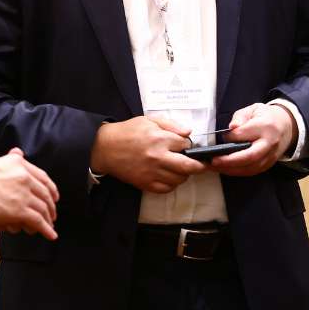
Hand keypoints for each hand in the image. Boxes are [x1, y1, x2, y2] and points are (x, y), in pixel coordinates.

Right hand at [0, 149, 59, 239]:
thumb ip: (10, 158)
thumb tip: (18, 152)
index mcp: (21, 165)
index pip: (43, 178)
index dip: (51, 189)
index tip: (54, 196)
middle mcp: (26, 178)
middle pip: (45, 195)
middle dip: (50, 207)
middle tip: (52, 214)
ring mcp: (24, 195)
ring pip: (43, 209)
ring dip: (48, 220)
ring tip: (49, 226)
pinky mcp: (20, 211)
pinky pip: (38, 221)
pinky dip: (46, 229)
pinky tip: (50, 234)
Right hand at [89, 114, 206, 193]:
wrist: (106, 148)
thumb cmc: (128, 132)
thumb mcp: (149, 120)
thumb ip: (170, 125)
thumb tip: (188, 132)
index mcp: (159, 139)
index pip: (185, 145)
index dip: (188, 145)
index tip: (187, 146)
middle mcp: (158, 157)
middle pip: (188, 166)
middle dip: (199, 166)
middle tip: (202, 165)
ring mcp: (152, 172)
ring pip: (179, 179)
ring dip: (184, 175)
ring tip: (181, 169)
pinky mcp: (145, 183)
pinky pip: (166, 189)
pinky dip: (172, 184)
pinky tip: (170, 177)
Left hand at [209, 103, 295, 176]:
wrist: (286, 126)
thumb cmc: (266, 116)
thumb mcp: (253, 109)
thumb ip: (240, 117)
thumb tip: (232, 128)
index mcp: (265, 126)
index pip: (244, 134)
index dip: (230, 137)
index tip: (222, 137)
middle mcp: (269, 143)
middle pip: (249, 156)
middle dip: (229, 161)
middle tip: (213, 161)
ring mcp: (271, 156)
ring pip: (250, 168)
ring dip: (231, 170)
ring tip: (215, 167)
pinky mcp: (269, 164)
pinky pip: (252, 171)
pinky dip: (238, 172)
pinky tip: (226, 169)